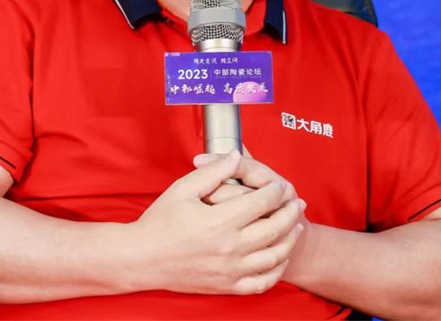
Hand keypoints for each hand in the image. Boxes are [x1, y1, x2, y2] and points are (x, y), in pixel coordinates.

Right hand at [128, 149, 303, 295]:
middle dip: (290, 212)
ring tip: (296, 226)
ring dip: (290, 239)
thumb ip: (213, 171)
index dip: (276, 190)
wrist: (142, 259)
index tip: (282, 183)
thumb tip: (236, 155)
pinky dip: (277, 269)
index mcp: (219, 221)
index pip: (261, 202)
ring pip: (274, 256)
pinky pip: (262, 282)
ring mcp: (230, 271)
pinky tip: (280, 256)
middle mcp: (229, 248)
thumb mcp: (183, 188)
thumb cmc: (160, 221)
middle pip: (274, 228)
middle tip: (298, 202)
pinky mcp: (227, 286)